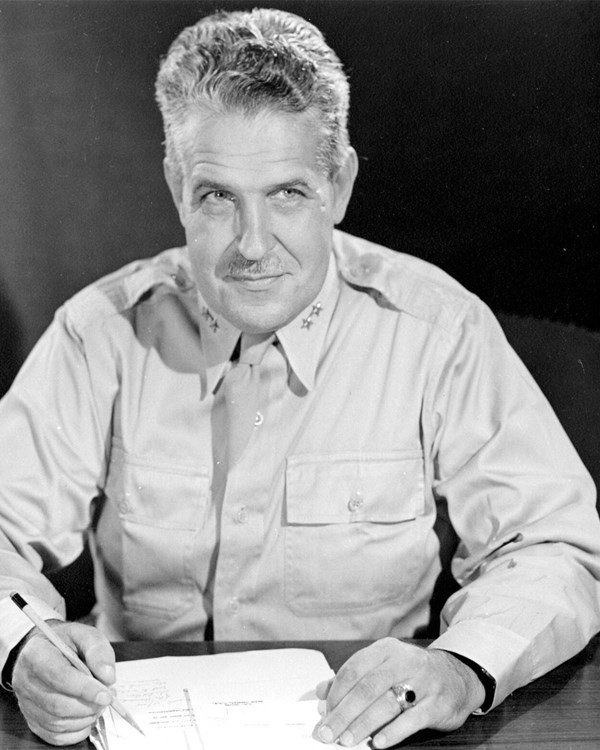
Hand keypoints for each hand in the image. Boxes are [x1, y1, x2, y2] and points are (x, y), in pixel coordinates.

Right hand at [11, 619, 115, 745]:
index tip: (106, 694)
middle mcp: (24, 681)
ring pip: (57, 722)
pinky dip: (76, 731)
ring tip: (99, 704)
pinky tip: (88, 717)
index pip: (59, 676)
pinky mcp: (31, 720)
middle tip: (108, 698)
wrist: (45, 651)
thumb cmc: (66, 642)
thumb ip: (98, 650)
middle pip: (57, 704)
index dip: (85, 688)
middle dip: (88, 705)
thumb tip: (107, 677)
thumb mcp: (84, 634)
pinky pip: (55, 735)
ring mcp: (26, 704)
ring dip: (85, 718)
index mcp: (35, 654)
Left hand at [314, 637, 484, 747]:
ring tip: (346, 740)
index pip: (354, 669)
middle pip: (367, 688)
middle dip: (343, 713)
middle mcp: (403, 661)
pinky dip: (392, 732)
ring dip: (363, 724)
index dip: (336, 693)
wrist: (457, 676)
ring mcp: (423, 681)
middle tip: (327, 733)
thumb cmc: (412, 673)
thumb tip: (320, 691)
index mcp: (386, 650)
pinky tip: (377, 742)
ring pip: (386, 704)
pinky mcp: (437, 703)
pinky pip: (411, 719)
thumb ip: (353, 678)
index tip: (323, 714)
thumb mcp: (383, 667)